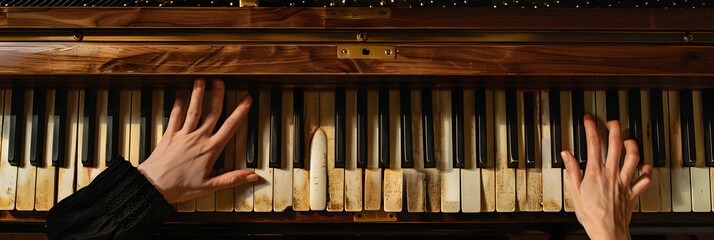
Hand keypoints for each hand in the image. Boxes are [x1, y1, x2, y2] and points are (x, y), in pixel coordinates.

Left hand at [138, 79, 257, 203]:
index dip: (240, 112)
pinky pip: (174, 116)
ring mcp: (182, 135)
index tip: (246, 100)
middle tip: (221, 81)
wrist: (153, 186)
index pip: (229, 127)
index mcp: (210, 150)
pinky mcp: (169, 135)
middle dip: (218, 95)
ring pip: (193, 110)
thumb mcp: (210, 186)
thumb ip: (232, 178)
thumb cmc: (180, 187)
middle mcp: (198, 138)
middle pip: (211, 113)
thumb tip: (252, 176)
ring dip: (198, 94)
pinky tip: (181, 94)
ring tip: (201, 81)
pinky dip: (178, 104)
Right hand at [562, 114, 652, 239]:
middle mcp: (612, 174)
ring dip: (632, 146)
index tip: (589, 119)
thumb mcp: (574, 192)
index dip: (591, 127)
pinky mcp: (633, 192)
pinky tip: (644, 166)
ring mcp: (624, 182)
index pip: (593, 143)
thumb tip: (566, 155)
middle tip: (612, 121)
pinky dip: (647, 171)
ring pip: (633, 157)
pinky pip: (644, 179)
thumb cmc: (591, 215)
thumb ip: (572, 170)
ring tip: (628, 140)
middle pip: (616, 144)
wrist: (607, 231)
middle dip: (614, 128)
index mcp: (595, 172)